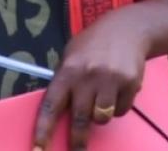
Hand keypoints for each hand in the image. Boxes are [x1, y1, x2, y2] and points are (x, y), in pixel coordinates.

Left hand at [32, 9, 147, 150]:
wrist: (126, 28)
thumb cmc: (93, 45)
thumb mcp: (71, 57)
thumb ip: (64, 82)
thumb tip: (56, 114)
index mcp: (67, 70)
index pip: (51, 106)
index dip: (43, 130)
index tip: (38, 150)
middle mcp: (87, 76)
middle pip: (80, 119)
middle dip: (77, 141)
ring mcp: (110, 79)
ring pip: (102, 118)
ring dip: (100, 115)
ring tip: (101, 100)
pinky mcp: (130, 83)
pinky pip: (121, 111)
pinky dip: (118, 107)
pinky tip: (117, 90)